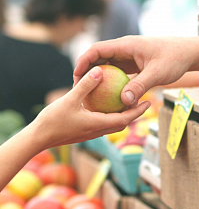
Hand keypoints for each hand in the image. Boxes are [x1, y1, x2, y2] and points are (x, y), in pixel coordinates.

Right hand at [34, 66, 150, 149]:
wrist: (40, 138)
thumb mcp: (70, 99)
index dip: (138, 111)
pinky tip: (105, 106)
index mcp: (99, 124)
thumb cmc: (53, 120)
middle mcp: (99, 131)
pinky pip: (103, 123)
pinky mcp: (86, 132)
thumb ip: (86, 85)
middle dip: (134, 114)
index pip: (126, 119)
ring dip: (123, 115)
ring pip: (113, 124)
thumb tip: (99, 70)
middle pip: (123, 123)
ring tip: (127, 102)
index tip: (149, 103)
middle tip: (142, 101)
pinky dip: (110, 116)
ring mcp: (92, 133)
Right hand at [73, 36, 195, 106]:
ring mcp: (130, 58)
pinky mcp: (135, 65)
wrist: (188, 54)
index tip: (76, 76)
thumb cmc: (174, 59)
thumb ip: (140, 86)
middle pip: (99, 58)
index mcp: (126, 45)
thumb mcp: (157, 73)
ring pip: (109, 67)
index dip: (84, 62)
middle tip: (80, 89)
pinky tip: (110, 98)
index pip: (97, 50)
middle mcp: (125, 50)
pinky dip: (113, 84)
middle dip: (88, 72)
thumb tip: (124, 101)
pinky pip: (119, 74)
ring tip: (91, 95)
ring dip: (100, 79)